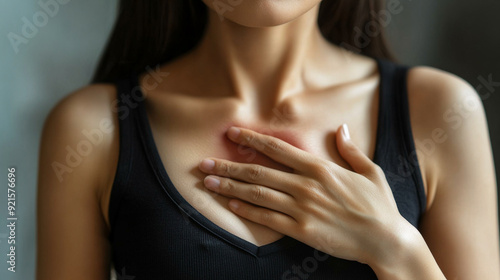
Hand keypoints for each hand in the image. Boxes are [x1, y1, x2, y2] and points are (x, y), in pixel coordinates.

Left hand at [198, 124, 413, 265]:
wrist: (385, 239)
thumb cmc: (379, 205)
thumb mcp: (370, 171)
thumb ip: (350, 150)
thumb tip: (342, 129)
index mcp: (320, 167)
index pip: (277, 148)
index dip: (251, 140)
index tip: (231, 133)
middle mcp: (306, 185)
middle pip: (259, 172)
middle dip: (228, 166)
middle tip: (204, 162)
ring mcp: (302, 209)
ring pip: (258, 195)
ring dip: (230, 188)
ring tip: (208, 183)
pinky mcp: (301, 232)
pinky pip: (268, 220)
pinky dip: (247, 212)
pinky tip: (230, 206)